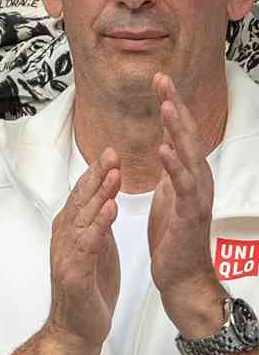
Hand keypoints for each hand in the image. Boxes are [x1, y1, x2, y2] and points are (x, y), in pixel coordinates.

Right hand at [41, 147, 120, 354]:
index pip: (83, 198)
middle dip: (96, 177)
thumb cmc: (88, 294)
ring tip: (113, 174)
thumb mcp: (98, 253)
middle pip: (80, 202)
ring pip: (83, 219)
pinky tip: (111, 210)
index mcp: (71, 235)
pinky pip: (88, 245)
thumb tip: (107, 202)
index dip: (95, 175)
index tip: (111, 154)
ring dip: (98, 195)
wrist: (76, 331)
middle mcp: (65, 241)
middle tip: (111, 154)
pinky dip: (99, 226)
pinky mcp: (74, 274)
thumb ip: (99, 228)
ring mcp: (67, 257)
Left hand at [149, 72, 230, 338]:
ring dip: (176, 129)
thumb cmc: (173, 238)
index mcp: (186, 174)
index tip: (158, 81)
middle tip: (162, 79)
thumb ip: (169, 174)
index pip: (178, 133)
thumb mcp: (167, 198)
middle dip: (174, 106)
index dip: (170, 106)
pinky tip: (164, 149)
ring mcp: (196, 196)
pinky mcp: (190, 214)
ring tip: (165, 105)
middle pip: (185, 135)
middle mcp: (195, 179)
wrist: (180, 276)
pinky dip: (173, 166)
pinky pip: (182, 187)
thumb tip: (167, 149)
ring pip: (188, 155)